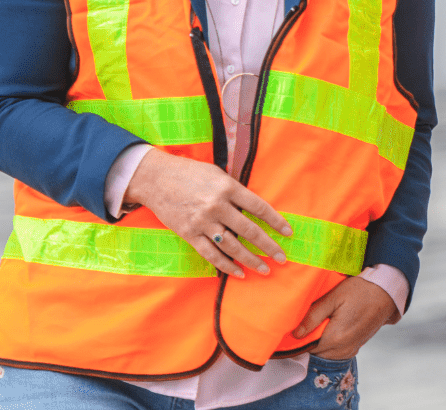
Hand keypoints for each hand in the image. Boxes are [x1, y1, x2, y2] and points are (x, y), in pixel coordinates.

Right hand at [125, 148, 291, 278]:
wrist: (157, 179)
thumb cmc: (191, 174)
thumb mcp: (218, 174)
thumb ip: (235, 191)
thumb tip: (253, 210)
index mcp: (228, 188)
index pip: (259, 207)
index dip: (276, 222)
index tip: (288, 233)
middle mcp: (218, 206)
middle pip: (249, 231)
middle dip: (268, 246)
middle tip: (281, 258)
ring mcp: (203, 222)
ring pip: (232, 246)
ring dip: (250, 260)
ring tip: (264, 269)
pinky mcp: (189, 234)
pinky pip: (211, 254)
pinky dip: (226, 265)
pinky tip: (239, 272)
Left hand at [291, 276, 397, 359]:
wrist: (386, 292)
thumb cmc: (360, 290)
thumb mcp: (334, 297)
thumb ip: (313, 316)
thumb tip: (296, 334)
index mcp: (335, 337)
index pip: (307, 348)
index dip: (299, 338)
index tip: (296, 327)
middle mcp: (343, 349)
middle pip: (316, 352)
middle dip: (310, 340)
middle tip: (309, 321)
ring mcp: (351, 350)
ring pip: (326, 354)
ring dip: (321, 342)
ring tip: (322, 323)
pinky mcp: (356, 347)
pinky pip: (336, 353)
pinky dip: (331, 344)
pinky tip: (333, 327)